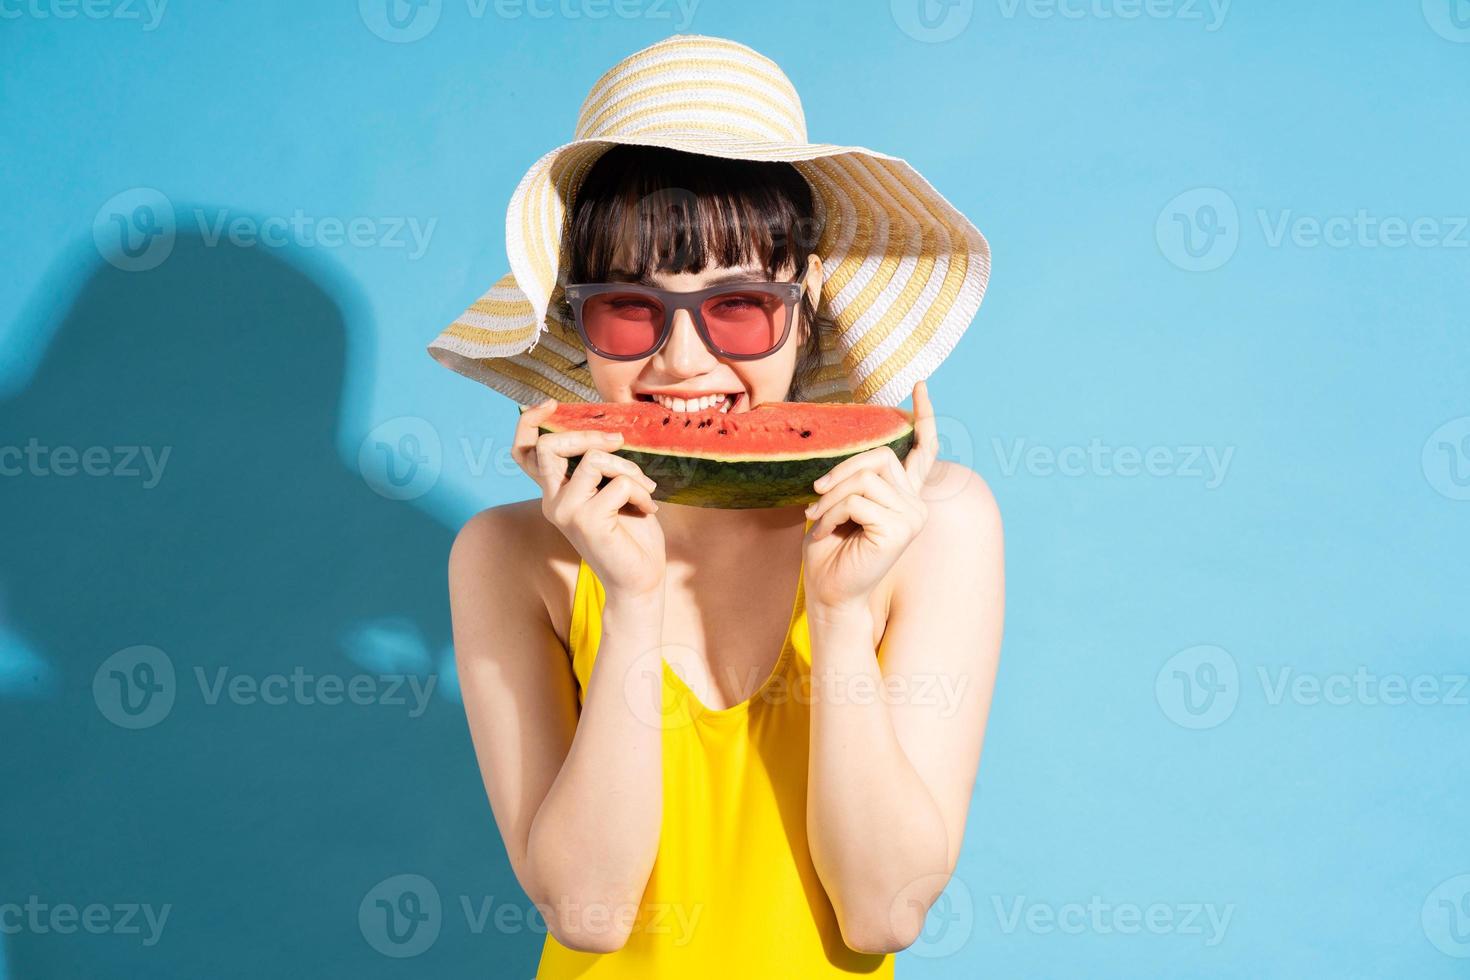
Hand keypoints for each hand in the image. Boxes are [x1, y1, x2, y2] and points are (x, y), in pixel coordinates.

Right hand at [513, 398, 665, 600]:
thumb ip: (601, 466)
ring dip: (628, 468)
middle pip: (549, 446)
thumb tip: (608, 433)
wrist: (640, 578)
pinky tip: (648, 509)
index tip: (551, 404)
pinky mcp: (586, 522)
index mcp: (555, 491)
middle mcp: (552, 501)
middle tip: (618, 442)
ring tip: (644, 489)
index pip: (524, 452)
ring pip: (593, 459)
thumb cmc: (631, 533)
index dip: (529, 422)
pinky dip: (641, 491)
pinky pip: (619, 484)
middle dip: (588, 434)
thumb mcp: (613, 490)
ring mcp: (565, 512)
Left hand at [801, 380, 939, 613]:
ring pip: (865, 477)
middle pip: (880, 455)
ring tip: (819, 518)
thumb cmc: (830, 550)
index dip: (924, 417)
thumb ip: (854, 477)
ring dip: (832, 496)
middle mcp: (915, 504)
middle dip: (841, 470)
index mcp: (903, 496)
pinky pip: (858, 499)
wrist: (829, 592)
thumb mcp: (839, 503)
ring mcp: (913, 516)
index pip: (923, 450)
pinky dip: (834, 511)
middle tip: (816, 496)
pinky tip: (829, 530)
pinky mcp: (900, 529)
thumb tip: (855, 455)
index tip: (921, 385)